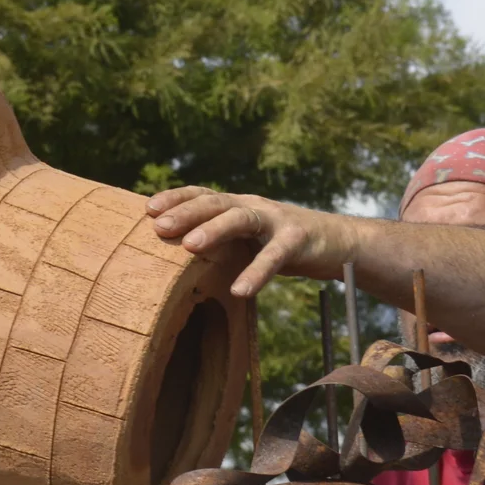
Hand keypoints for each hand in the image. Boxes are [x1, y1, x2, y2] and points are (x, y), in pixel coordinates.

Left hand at [146, 186, 356, 296]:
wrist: (337, 242)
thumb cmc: (282, 245)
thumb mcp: (248, 240)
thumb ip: (221, 243)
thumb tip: (177, 258)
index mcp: (238, 205)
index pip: (202, 194)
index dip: (176, 198)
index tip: (147, 209)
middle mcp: (253, 206)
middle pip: (215, 202)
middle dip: (185, 212)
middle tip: (158, 226)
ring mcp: (276, 219)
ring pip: (241, 218)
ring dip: (214, 230)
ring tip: (189, 247)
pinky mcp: (297, 239)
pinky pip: (274, 256)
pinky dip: (256, 272)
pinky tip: (240, 290)